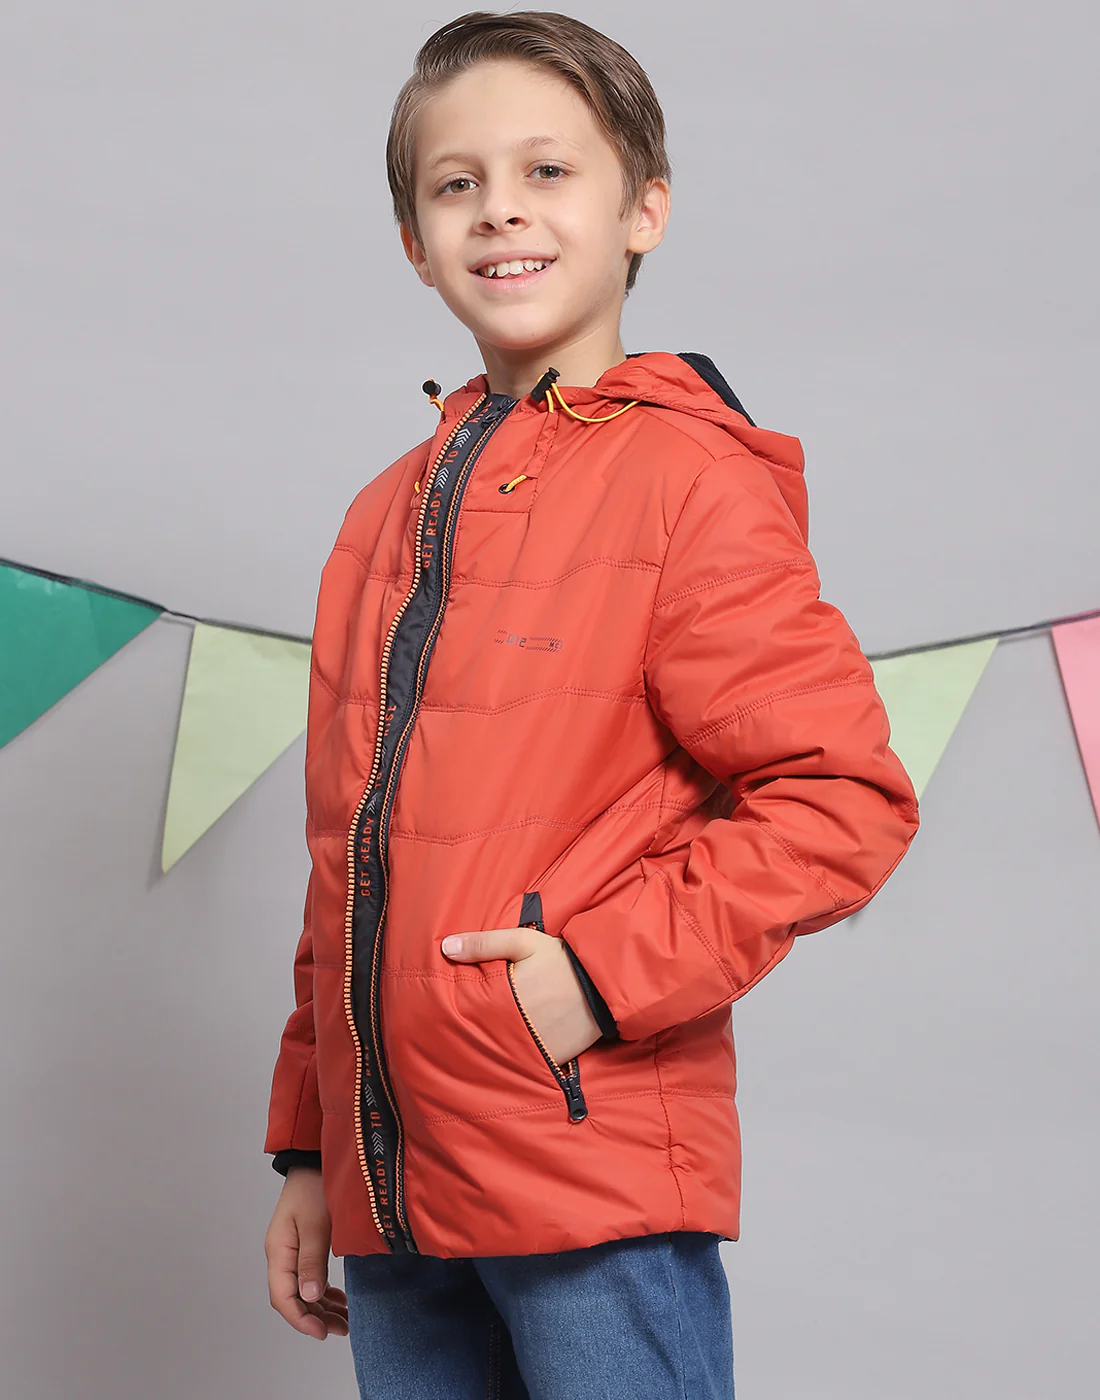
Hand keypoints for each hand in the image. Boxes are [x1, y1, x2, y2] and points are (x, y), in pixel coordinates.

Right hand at [265, 1167, 348, 1340]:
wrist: (315, 1160)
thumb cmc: (314, 1186)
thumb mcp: (316, 1224)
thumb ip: (311, 1261)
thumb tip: (308, 1296)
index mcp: (279, 1251)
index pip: (283, 1297)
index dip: (301, 1319)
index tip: (322, 1332)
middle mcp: (282, 1255)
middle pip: (293, 1298)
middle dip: (315, 1318)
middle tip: (341, 1329)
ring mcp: (291, 1251)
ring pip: (302, 1291)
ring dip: (321, 1308)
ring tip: (344, 1320)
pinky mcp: (303, 1246)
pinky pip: (309, 1278)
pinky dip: (323, 1292)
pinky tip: (339, 1299)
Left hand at [441, 924, 601, 1066]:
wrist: (606, 982)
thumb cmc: (562, 959)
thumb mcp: (524, 941)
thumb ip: (484, 944)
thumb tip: (446, 948)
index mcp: (505, 999)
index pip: (469, 1012)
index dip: (458, 1013)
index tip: (446, 1013)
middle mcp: (517, 1027)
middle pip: (483, 1035)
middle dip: (475, 1032)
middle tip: (465, 1029)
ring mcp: (537, 1046)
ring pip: (505, 1050)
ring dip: (496, 1046)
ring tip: (490, 1039)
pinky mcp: (555, 1058)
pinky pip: (531, 1060)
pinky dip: (522, 1055)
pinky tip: (516, 1046)